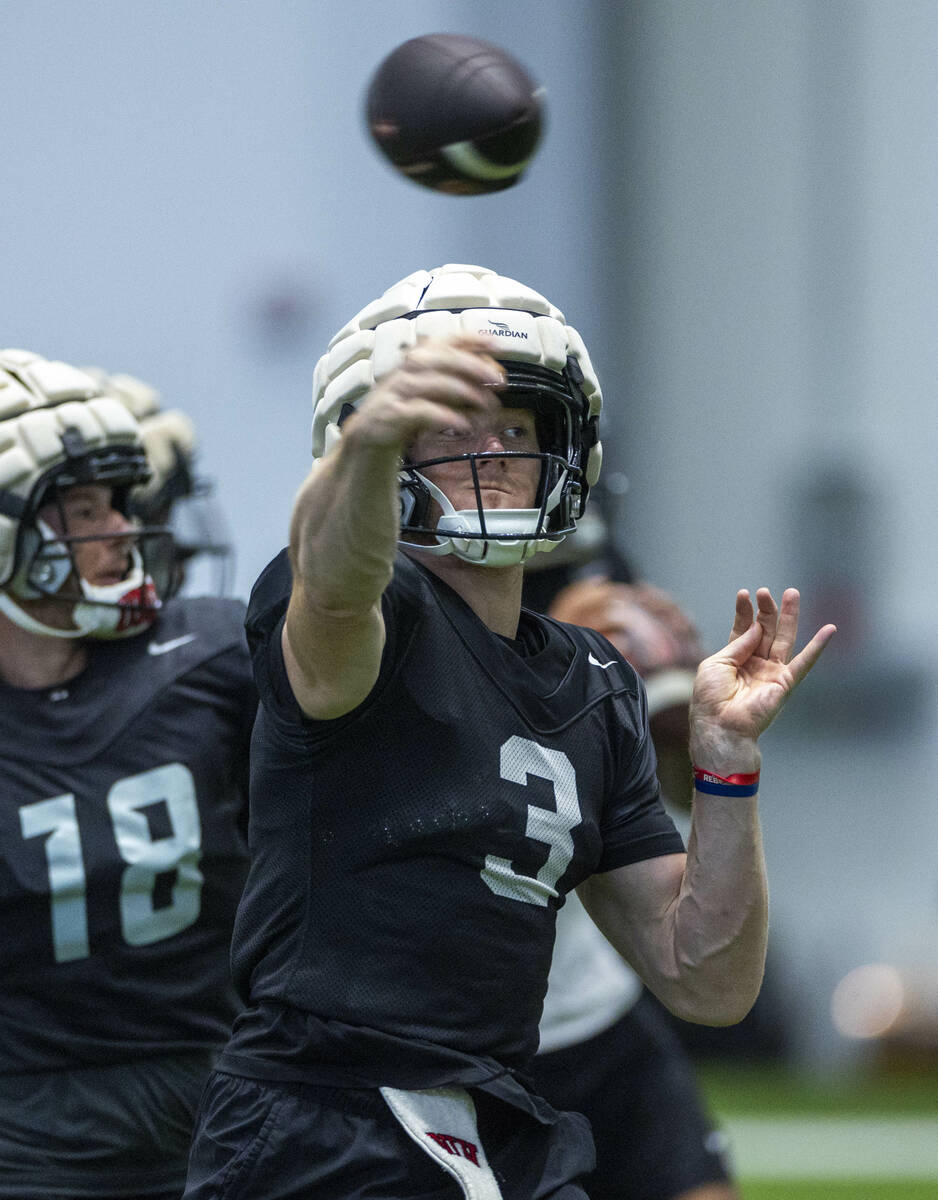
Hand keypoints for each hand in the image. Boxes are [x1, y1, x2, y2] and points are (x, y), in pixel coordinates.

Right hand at [342, 334, 504, 454]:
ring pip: (432, 381)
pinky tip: (463, 423)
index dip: (471, 339)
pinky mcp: (392, 414)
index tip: (496, 344)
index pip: (445, 341)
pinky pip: (421, 410)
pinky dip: (445, 416)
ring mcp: (397, 391)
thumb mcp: (432, 393)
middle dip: (472, 365)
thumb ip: (457, 384)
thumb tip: (490, 379)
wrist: (368, 436)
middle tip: (497, 379)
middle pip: (440, 358)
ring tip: (485, 404)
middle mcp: (406, 370)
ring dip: (464, 391)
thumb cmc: (404, 411)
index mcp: (416, 360)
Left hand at [689, 588, 835, 773]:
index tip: (744, 594)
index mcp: (734, 660)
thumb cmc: (710, 698)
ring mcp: (771, 673)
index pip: (743, 629)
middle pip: (765, 630)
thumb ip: (737, 644)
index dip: (745, 612)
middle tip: (767, 591)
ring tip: (792, 594)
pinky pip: (805, 662)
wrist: (721, 726)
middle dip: (767, 610)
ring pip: (784, 639)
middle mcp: (754, 664)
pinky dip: (818, 646)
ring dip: (788, 617)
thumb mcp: (716, 663)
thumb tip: (756, 627)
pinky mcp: (785, 683)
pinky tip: (829, 630)